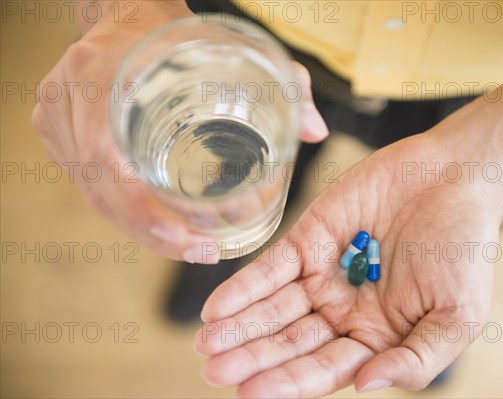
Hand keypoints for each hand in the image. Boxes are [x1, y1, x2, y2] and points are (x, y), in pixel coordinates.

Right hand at [31, 4, 327, 262]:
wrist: (124, 12)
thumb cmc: (173, 30)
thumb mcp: (228, 47)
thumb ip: (280, 81)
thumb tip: (316, 130)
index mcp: (99, 78)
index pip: (109, 170)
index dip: (148, 220)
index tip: (196, 243)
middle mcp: (67, 102)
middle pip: (102, 195)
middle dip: (153, 234)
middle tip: (201, 251)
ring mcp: (55, 118)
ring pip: (94, 195)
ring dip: (138, 226)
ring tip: (186, 242)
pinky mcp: (55, 130)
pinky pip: (87, 183)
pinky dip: (122, 207)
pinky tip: (155, 219)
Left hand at [194, 132, 502, 396]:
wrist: (457, 179)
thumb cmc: (467, 251)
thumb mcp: (458, 316)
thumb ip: (418, 360)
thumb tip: (365, 386)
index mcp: (374, 337)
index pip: (324, 368)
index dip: (289, 382)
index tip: (251, 392)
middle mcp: (341, 311)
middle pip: (289, 342)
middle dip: (253, 357)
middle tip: (214, 372)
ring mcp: (322, 274)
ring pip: (273, 307)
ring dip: (240, 326)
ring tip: (206, 344)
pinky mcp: (309, 238)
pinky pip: (271, 266)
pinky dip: (244, 286)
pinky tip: (216, 306)